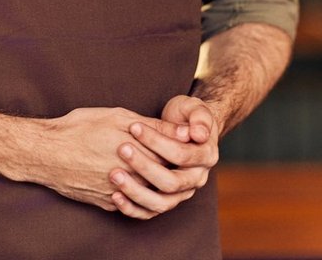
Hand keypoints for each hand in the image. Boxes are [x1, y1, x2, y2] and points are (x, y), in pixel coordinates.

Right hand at [15, 107, 171, 214]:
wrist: (45, 153)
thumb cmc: (80, 128)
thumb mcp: (118, 117)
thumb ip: (155, 126)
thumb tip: (187, 132)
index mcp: (140, 154)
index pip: (175, 156)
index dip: (180, 146)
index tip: (180, 138)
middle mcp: (133, 179)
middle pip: (166, 177)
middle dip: (170, 164)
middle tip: (166, 152)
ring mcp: (120, 194)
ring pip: (151, 193)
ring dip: (154, 180)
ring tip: (147, 163)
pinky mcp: (108, 204)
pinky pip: (131, 203)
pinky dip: (136, 191)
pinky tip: (132, 176)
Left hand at [109, 95, 220, 218]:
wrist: (182, 129)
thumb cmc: (186, 115)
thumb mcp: (193, 108)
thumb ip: (199, 117)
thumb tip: (199, 134)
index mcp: (206, 157)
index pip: (182, 155)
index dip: (157, 141)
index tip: (134, 127)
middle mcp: (196, 179)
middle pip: (171, 182)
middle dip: (144, 166)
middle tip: (122, 149)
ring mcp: (181, 194)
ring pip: (161, 203)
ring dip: (135, 191)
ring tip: (114, 174)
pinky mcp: (165, 201)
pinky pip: (149, 213)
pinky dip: (131, 208)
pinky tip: (115, 195)